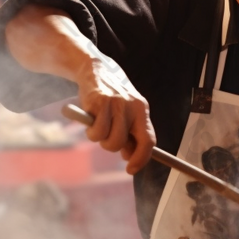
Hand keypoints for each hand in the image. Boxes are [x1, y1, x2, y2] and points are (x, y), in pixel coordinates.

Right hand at [77, 56, 155, 173]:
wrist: (95, 69)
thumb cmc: (111, 98)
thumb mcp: (125, 112)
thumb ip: (129, 132)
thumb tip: (129, 156)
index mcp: (142, 110)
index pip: (148, 140)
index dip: (141, 158)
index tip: (131, 169)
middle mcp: (132, 106)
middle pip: (122, 143)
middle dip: (111, 146)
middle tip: (105, 136)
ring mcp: (116, 103)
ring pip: (109, 140)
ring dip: (99, 139)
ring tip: (97, 126)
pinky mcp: (99, 101)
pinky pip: (96, 131)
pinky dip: (90, 131)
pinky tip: (90, 118)